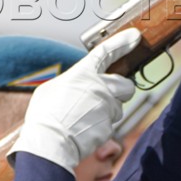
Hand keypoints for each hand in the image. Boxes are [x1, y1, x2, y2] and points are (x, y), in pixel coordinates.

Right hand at [12, 29, 139, 170]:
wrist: (49, 143)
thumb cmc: (45, 117)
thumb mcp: (51, 90)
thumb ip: (71, 83)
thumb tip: (76, 87)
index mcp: (83, 74)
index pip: (106, 52)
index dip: (122, 43)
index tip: (135, 37)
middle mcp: (99, 87)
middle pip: (125, 85)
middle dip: (120, 91)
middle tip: (105, 99)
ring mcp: (106, 107)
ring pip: (117, 108)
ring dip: (106, 113)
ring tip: (84, 120)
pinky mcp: (109, 126)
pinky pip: (109, 125)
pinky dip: (99, 129)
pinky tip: (83, 132)